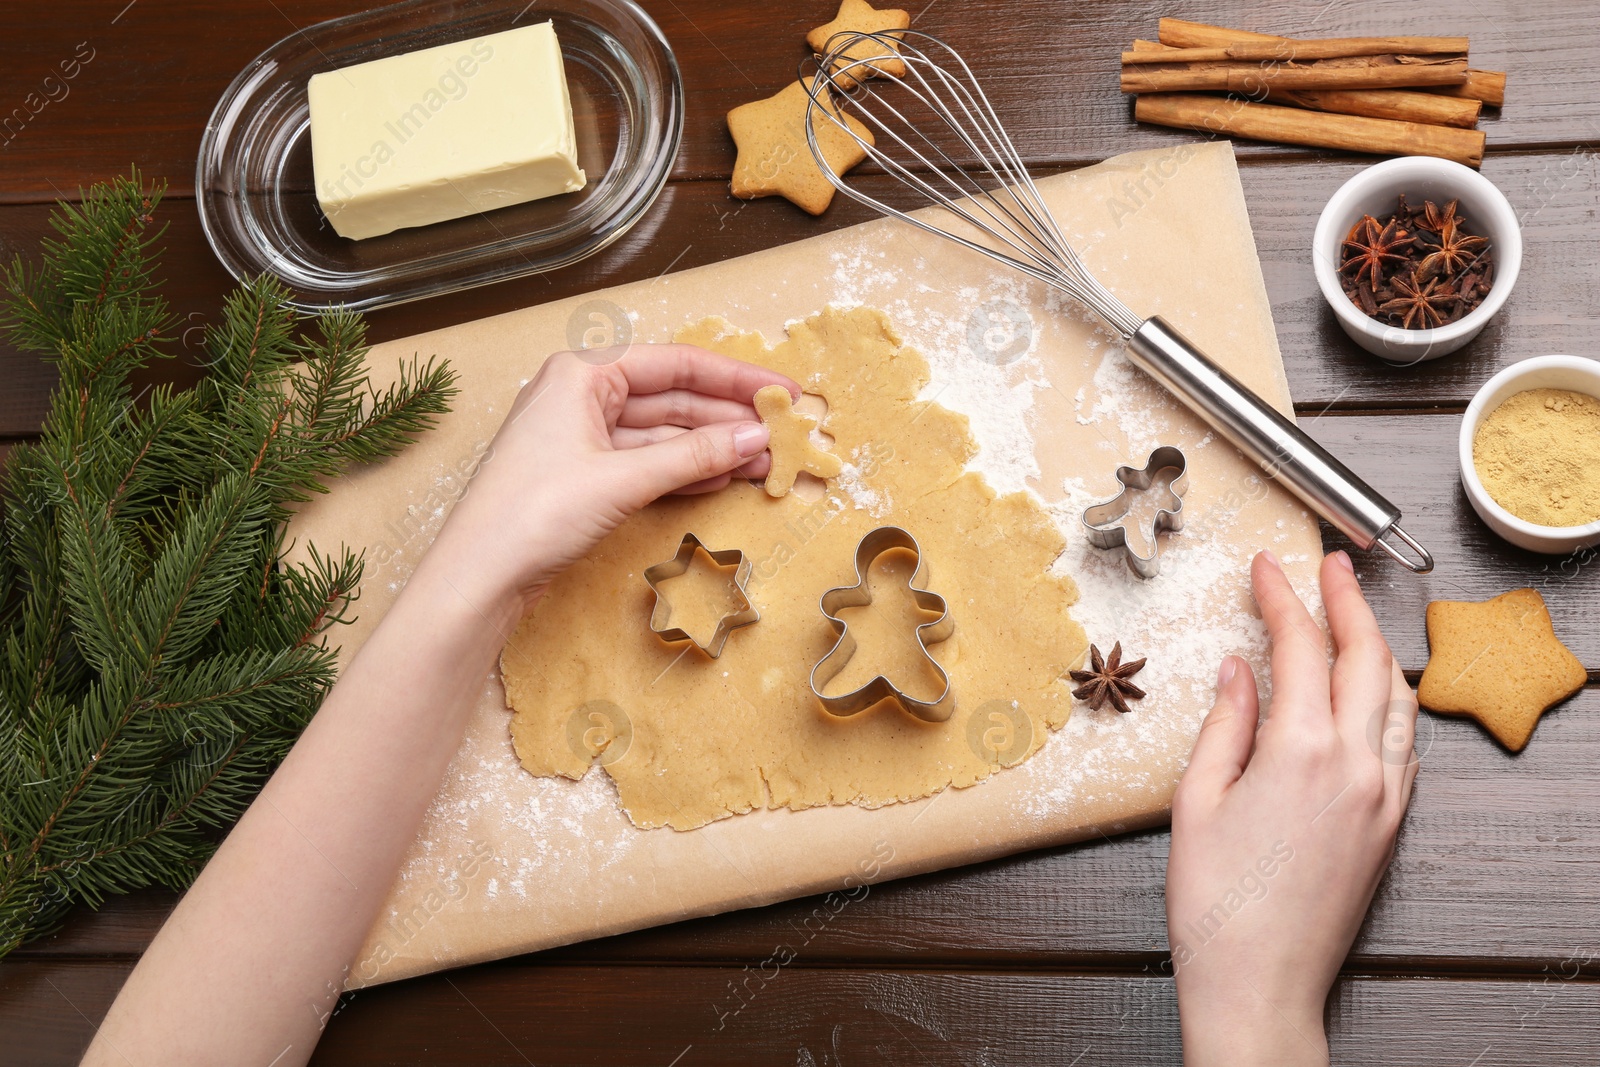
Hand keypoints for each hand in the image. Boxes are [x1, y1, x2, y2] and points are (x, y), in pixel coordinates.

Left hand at [424, 344, 795, 615]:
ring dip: (712, 448)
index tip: (782, 390)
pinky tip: (723, 477)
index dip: (735, 377)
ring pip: (662, 434)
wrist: (478, 576)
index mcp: (581, 373)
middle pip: (672, 397)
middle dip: (728, 418)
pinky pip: (646, 463)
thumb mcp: (622, 479)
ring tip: (765, 462)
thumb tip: (754, 438)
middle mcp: (580, 395)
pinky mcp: (584, 477)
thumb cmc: (532, 513)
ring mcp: (581, 437)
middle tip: (783, 434)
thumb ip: (693, 455)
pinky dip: (685, 470)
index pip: (675, 363)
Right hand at [1166, 550, 1417, 1065]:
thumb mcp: (1197, 800)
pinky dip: (1392, 702)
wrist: (1258, 983)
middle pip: (1366, 658)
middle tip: (1329, 564)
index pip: (1302, 647)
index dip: (1283, 597)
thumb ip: (1226, 724)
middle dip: (1347, 602)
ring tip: (1352, 618)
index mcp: (1302, 751)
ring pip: (1399, 697)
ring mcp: (1383, 797)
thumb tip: (1241, 671)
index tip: (1267, 566)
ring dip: (1376, 648)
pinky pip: (1406, 744)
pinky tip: (1370, 696)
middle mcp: (1358, 766)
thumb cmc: (1216, 902)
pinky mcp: (1390, 826)